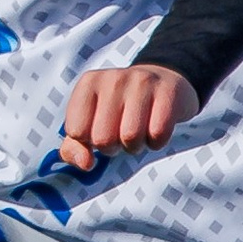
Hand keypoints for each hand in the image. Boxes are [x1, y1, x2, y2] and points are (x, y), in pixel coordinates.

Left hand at [58, 64, 199, 174]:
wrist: (163, 81)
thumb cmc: (120, 110)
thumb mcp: (90, 123)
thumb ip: (74, 147)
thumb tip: (85, 163)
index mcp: (89, 83)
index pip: (77, 131)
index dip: (89, 141)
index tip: (101, 129)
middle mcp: (113, 78)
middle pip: (103, 138)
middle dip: (113, 146)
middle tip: (121, 133)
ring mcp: (142, 82)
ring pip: (131, 137)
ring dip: (135, 146)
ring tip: (138, 131)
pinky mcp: (168, 91)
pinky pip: (158, 134)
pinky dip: (156, 142)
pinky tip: (155, 128)